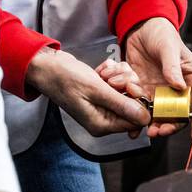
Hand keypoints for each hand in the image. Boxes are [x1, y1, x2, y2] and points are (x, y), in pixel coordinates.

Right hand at [24, 48, 150, 138]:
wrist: (46, 66)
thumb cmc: (64, 79)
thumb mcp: (96, 90)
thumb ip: (122, 105)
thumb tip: (144, 119)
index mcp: (101, 124)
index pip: (134, 121)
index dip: (138, 102)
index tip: (131, 86)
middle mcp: (103, 118)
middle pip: (133, 104)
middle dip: (127, 85)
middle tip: (113, 77)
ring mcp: (102, 105)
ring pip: (126, 90)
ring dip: (120, 76)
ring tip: (104, 73)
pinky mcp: (101, 93)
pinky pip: (117, 83)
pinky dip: (112, 73)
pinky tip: (101, 70)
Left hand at [98, 16, 191, 141]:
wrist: (140, 29)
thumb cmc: (162, 33)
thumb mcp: (168, 47)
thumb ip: (172, 66)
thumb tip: (179, 85)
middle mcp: (178, 89)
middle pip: (177, 114)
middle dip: (168, 125)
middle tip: (158, 131)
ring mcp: (160, 92)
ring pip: (157, 114)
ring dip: (149, 121)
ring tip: (140, 123)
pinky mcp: (144, 91)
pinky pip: (141, 106)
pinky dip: (134, 112)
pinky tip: (128, 117)